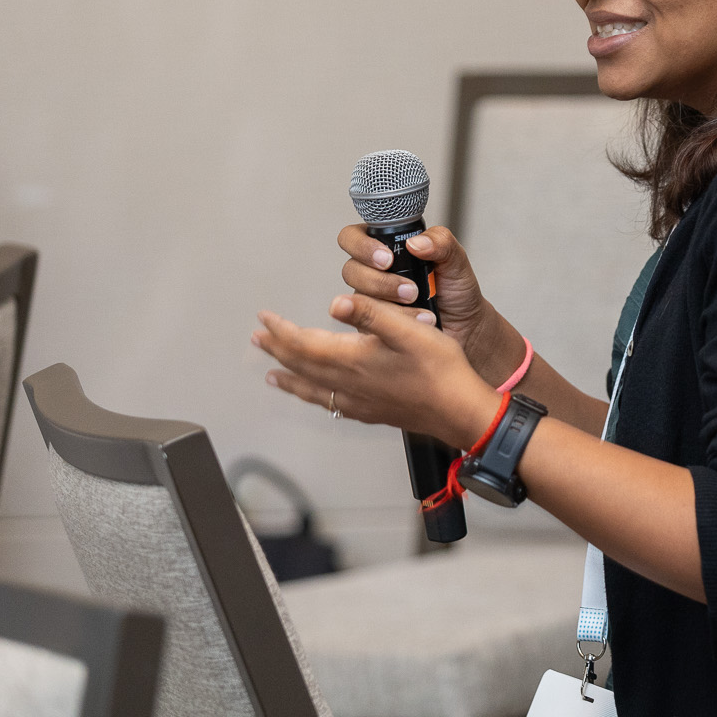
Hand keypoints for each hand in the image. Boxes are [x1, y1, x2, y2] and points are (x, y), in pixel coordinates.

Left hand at [253, 294, 498, 449]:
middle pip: (301, 367)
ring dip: (289, 377)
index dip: (281, 330)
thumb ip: (371, 314)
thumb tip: (334, 303)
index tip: (264, 317)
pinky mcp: (370, 412)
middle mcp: (348, 383)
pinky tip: (318, 398)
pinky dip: (314, 397)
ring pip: (312, 389)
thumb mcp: (410, 330)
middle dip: (277, 350)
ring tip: (272, 375)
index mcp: (353, 359)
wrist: (459, 410)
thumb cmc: (440, 369)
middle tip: (258, 339)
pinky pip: (330, 404)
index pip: (304, 343)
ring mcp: (358, 401)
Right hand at [336, 223, 519, 382]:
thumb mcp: (455, 259)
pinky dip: (393, 324)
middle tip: (410, 289)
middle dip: (379, 281)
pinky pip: (368, 325)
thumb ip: (441, 242)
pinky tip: (418, 322)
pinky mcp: (370, 327)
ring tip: (419, 305)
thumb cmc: (456, 290)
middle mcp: (372, 273)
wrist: (466, 327)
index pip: (353, 238)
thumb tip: (415, 242)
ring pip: (357, 300)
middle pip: (350, 270)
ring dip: (389, 304)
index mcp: (386, 248)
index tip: (388, 258)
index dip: (362, 246)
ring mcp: (368, 301)